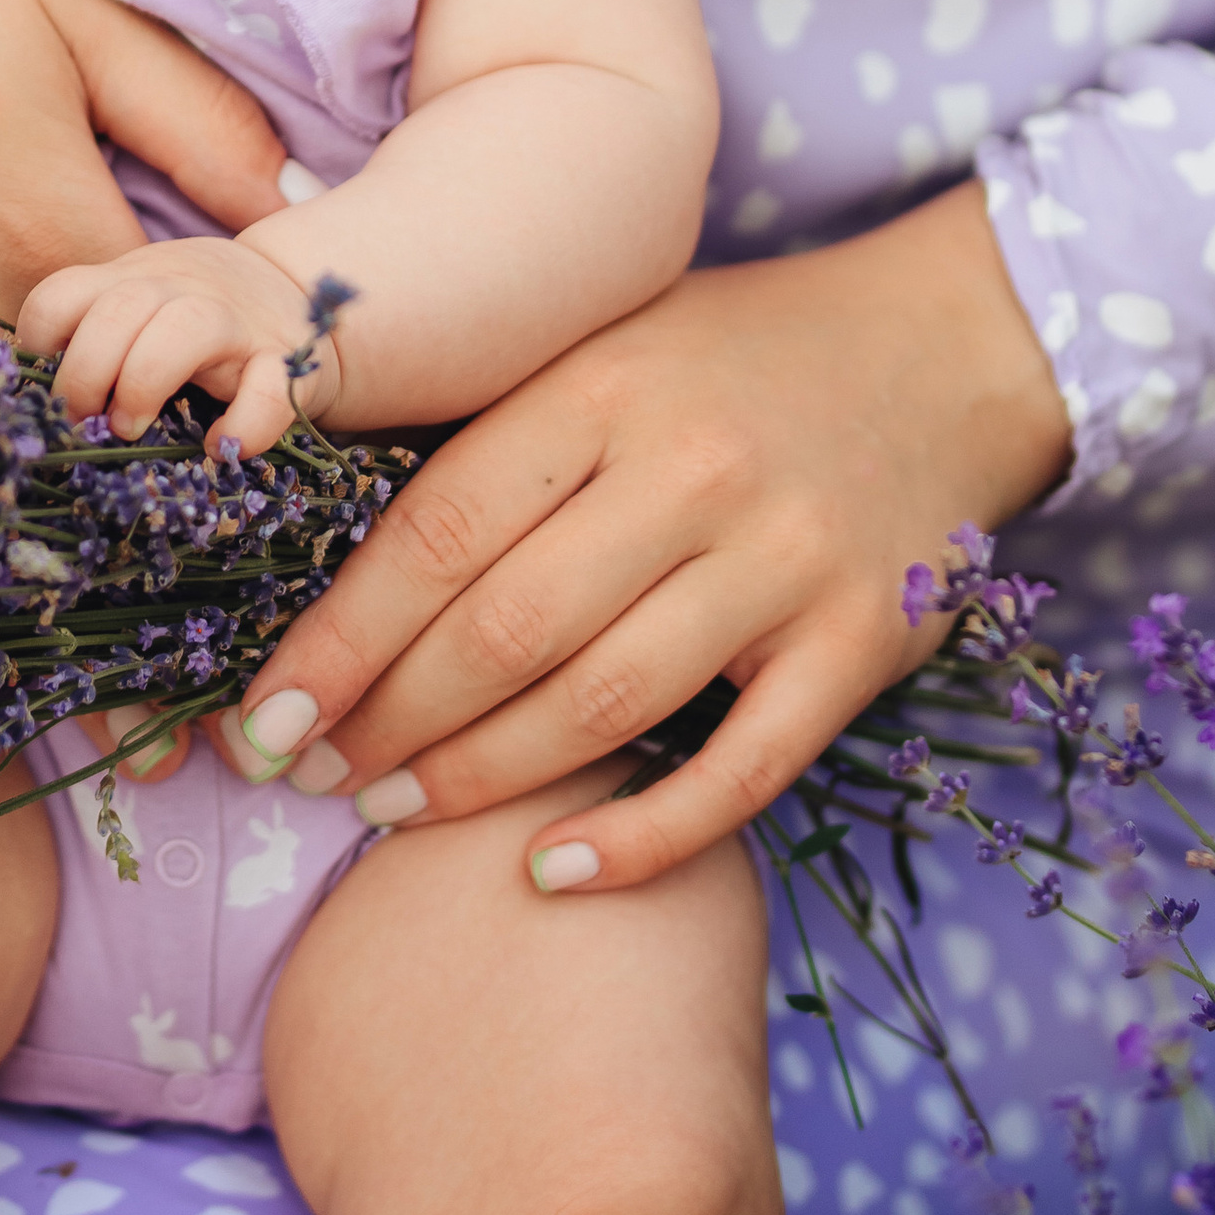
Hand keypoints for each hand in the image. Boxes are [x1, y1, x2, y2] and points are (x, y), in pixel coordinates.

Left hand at [21, 234, 335, 454]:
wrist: (297, 293)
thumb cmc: (192, 317)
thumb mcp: (137, 305)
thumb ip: (87, 335)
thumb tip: (17, 407)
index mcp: (131, 281)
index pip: (64, 294)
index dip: (40, 343)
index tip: (45, 390)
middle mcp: (180, 290)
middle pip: (119, 309)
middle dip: (86, 372)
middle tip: (85, 421)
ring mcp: (237, 323)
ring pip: (186, 327)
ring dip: (146, 382)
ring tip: (132, 429)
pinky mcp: (288, 362)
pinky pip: (269, 390)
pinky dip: (243, 425)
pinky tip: (219, 448)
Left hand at [222, 184, 1070, 884]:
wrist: (948, 347)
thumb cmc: (734, 354)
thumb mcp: (605, 343)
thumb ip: (495, 432)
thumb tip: (320, 542)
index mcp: (605, 386)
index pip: (441, 528)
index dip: (342, 635)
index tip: (267, 710)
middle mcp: (691, 470)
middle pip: (506, 627)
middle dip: (388, 719)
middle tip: (311, 776)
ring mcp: (783, 561)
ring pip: (603, 702)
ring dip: (480, 778)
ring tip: (391, 813)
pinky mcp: (860, 645)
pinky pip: (740, 769)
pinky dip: (639, 835)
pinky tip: (551, 871)